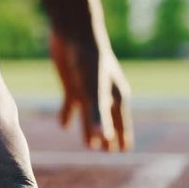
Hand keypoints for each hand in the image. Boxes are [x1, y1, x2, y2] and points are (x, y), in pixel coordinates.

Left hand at [50, 33, 133, 150]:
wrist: (74, 34)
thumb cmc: (88, 62)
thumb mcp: (93, 91)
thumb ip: (97, 116)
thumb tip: (103, 141)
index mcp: (115, 95)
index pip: (122, 122)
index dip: (122, 136)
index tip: (124, 151)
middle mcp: (104, 93)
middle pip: (107, 120)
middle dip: (108, 136)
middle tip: (109, 153)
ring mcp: (88, 89)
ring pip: (90, 114)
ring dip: (89, 129)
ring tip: (90, 146)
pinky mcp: (72, 84)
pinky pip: (71, 103)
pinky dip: (68, 114)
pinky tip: (63, 125)